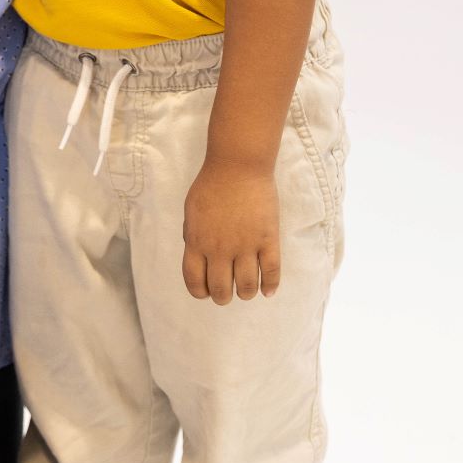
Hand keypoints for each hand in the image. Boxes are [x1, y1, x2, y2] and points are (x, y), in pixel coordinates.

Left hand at [182, 159, 280, 303]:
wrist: (237, 165)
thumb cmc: (212, 184)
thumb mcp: (191, 212)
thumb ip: (193, 237)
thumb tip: (197, 258)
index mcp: (197, 242)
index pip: (195, 281)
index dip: (200, 292)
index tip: (206, 293)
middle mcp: (220, 249)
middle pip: (221, 289)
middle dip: (223, 297)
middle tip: (227, 294)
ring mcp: (245, 245)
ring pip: (247, 286)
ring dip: (246, 293)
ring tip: (247, 291)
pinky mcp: (268, 239)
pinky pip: (272, 272)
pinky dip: (270, 286)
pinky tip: (268, 291)